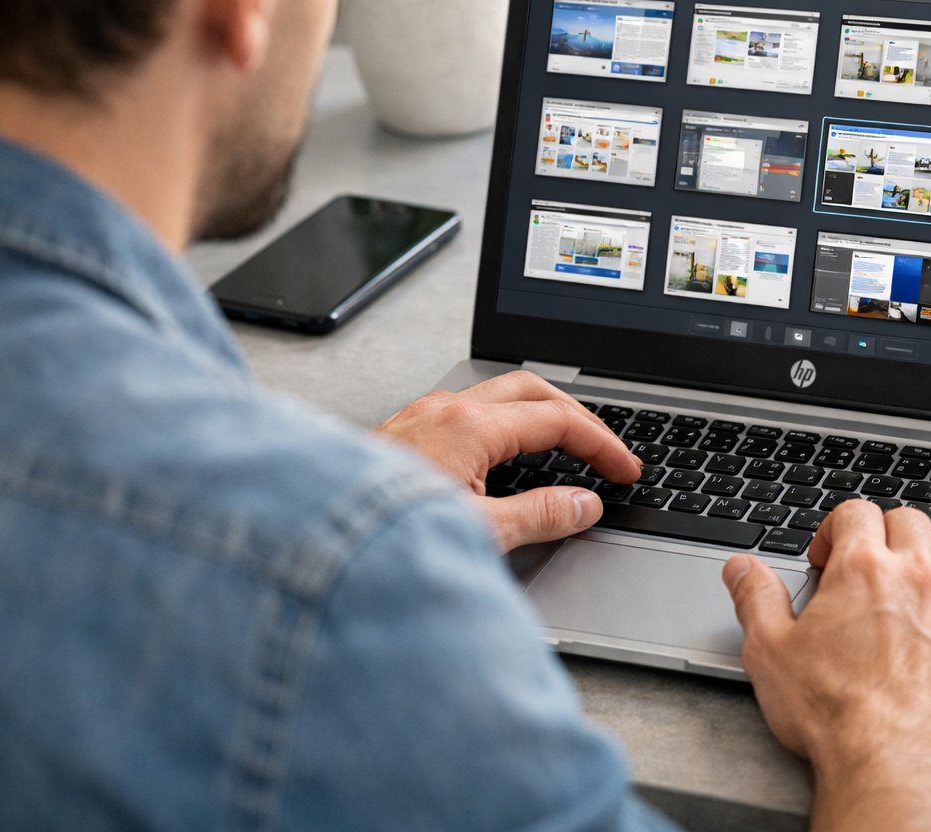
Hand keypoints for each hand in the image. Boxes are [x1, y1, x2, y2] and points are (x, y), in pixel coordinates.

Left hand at [375, 370, 638, 551]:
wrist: (306, 539)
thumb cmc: (378, 538)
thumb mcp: (478, 532)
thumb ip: (539, 515)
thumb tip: (583, 505)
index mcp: (470, 426)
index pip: (557, 420)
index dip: (602, 444)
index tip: (624, 471)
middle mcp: (444, 411)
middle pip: (532, 390)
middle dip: (577, 416)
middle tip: (605, 449)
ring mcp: (420, 418)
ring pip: (496, 397)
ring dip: (538, 417)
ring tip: (564, 449)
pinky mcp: (402, 435)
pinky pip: (468, 414)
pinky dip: (504, 427)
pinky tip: (505, 459)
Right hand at [723, 500, 930, 831]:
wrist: (898, 763)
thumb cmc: (836, 714)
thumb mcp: (771, 653)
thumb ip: (756, 599)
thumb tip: (741, 568)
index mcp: (862, 570)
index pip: (856, 512)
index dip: (837, 528)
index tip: (829, 557)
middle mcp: (915, 576)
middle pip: (910, 521)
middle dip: (886, 535)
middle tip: (870, 567)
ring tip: (916, 583)